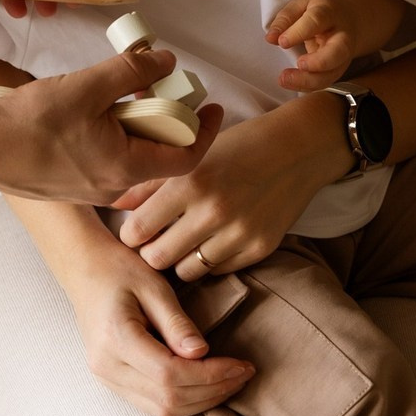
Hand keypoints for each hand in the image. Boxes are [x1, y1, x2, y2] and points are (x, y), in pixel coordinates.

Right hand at [0, 47, 225, 203]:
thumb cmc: (29, 122)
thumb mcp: (89, 85)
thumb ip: (132, 70)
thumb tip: (166, 61)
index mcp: (125, 170)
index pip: (186, 160)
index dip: (206, 132)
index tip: (213, 107)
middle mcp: (111, 188)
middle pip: (159, 157)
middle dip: (169, 122)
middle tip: (166, 89)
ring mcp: (89, 189)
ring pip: (132, 157)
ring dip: (140, 126)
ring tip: (129, 92)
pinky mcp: (69, 183)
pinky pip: (107, 160)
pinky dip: (116, 134)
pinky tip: (97, 108)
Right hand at [60, 232, 253, 415]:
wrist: (85, 268)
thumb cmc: (120, 268)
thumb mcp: (153, 285)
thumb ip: (176, 322)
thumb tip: (202, 353)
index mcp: (116, 339)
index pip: (170, 375)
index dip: (211, 376)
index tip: (241, 365)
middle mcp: (107, 367)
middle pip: (167, 399)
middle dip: (212, 392)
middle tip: (243, 374)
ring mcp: (107, 377)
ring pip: (161, 410)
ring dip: (200, 402)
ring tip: (231, 382)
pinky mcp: (112, 380)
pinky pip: (151, 404)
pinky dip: (183, 401)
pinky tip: (205, 386)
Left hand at [115, 109, 333, 279]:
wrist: (300, 148)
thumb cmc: (243, 145)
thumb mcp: (196, 155)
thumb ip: (153, 182)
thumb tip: (115, 203)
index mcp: (191, 181)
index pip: (137, 230)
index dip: (131, 232)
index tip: (137, 228)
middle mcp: (213, 211)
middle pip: (157, 258)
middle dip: (151, 252)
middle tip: (156, 240)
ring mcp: (238, 233)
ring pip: (187, 271)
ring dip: (181, 259)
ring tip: (185, 241)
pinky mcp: (259, 248)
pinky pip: (218, 270)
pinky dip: (210, 260)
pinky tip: (214, 239)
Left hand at [266, 0, 357, 89]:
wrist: (349, 19)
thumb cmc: (320, 11)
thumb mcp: (301, 5)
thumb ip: (285, 19)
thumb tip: (271, 38)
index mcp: (330, 12)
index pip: (316, 21)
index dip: (299, 33)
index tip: (282, 42)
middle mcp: (341, 36)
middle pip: (338, 51)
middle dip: (319, 62)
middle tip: (300, 64)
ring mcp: (342, 56)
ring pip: (332, 72)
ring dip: (309, 80)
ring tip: (285, 79)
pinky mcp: (338, 69)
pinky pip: (325, 82)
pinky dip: (307, 86)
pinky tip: (291, 82)